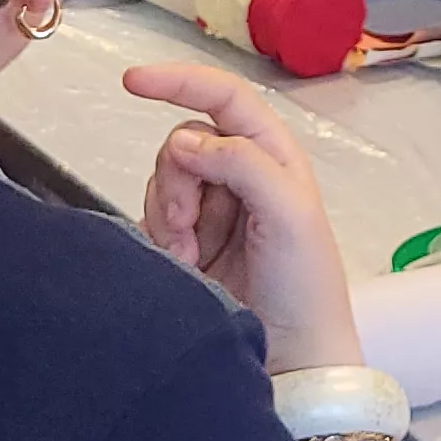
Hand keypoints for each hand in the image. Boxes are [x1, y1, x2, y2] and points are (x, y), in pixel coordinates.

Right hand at [128, 62, 363, 372]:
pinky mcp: (190, 242)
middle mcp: (243, 175)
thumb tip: (184, 140)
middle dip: (176, 178)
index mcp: (274, 156)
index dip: (180, 81)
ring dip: (168, 213)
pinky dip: (160, 236)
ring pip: (165, 179)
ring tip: (190, 255)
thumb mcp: (290, 214)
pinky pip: (155, 215)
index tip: (133, 82)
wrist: (292, 359)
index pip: (224, 98)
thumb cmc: (306, 287)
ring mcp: (215, 210)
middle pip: (184, 143)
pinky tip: (184, 265)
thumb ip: (241, 164)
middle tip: (186, 225)